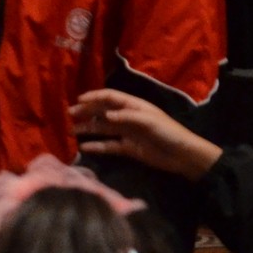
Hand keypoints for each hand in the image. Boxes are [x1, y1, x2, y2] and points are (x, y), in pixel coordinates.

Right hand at [70, 88, 221, 181]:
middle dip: (87, 111)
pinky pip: (109, 145)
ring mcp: (127, 133)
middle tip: (70, 114)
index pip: (110, 97)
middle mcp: (128, 117)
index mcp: (134, 106)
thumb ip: (126, 117)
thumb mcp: (148, 121)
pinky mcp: (128, 148)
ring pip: (103, 128)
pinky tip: (85, 147)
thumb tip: (104, 116)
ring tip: (72, 129)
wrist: (182, 155)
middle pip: (103, 111)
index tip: (79, 100)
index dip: (95, 97)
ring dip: (88, 128)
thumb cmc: (168, 132)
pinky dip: (97, 146)